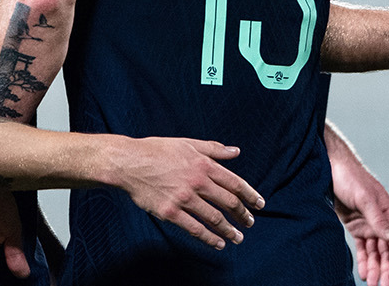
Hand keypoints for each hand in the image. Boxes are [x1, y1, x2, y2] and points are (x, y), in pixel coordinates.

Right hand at [114, 137, 263, 249]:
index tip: (259, 204)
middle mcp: (198, 182)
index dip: (250, 196)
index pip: (235, 183)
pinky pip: (194, 228)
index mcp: (205, 165)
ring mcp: (184, 199)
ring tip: (238, 237)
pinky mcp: (170, 212)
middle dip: (242, 214)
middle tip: (250, 223)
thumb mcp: (189, 144)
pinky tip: (218, 243)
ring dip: (228, 230)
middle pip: (228, 202)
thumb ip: (214, 149)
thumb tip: (236, 152)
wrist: (129, 162)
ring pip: (214, 218)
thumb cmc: (158, 150)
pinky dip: (208, 237)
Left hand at [331, 155, 388, 285]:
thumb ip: (378, 219)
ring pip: (376, 251)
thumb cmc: (350, 177)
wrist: (329, 168)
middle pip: (388, 250)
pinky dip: (364, 260)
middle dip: (386, 269)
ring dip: (375, 268)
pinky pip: (363, 247)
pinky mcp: (356, 226)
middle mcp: (382, 220)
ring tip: (372, 284)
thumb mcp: (364, 198)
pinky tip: (363, 273)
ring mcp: (369, 224)